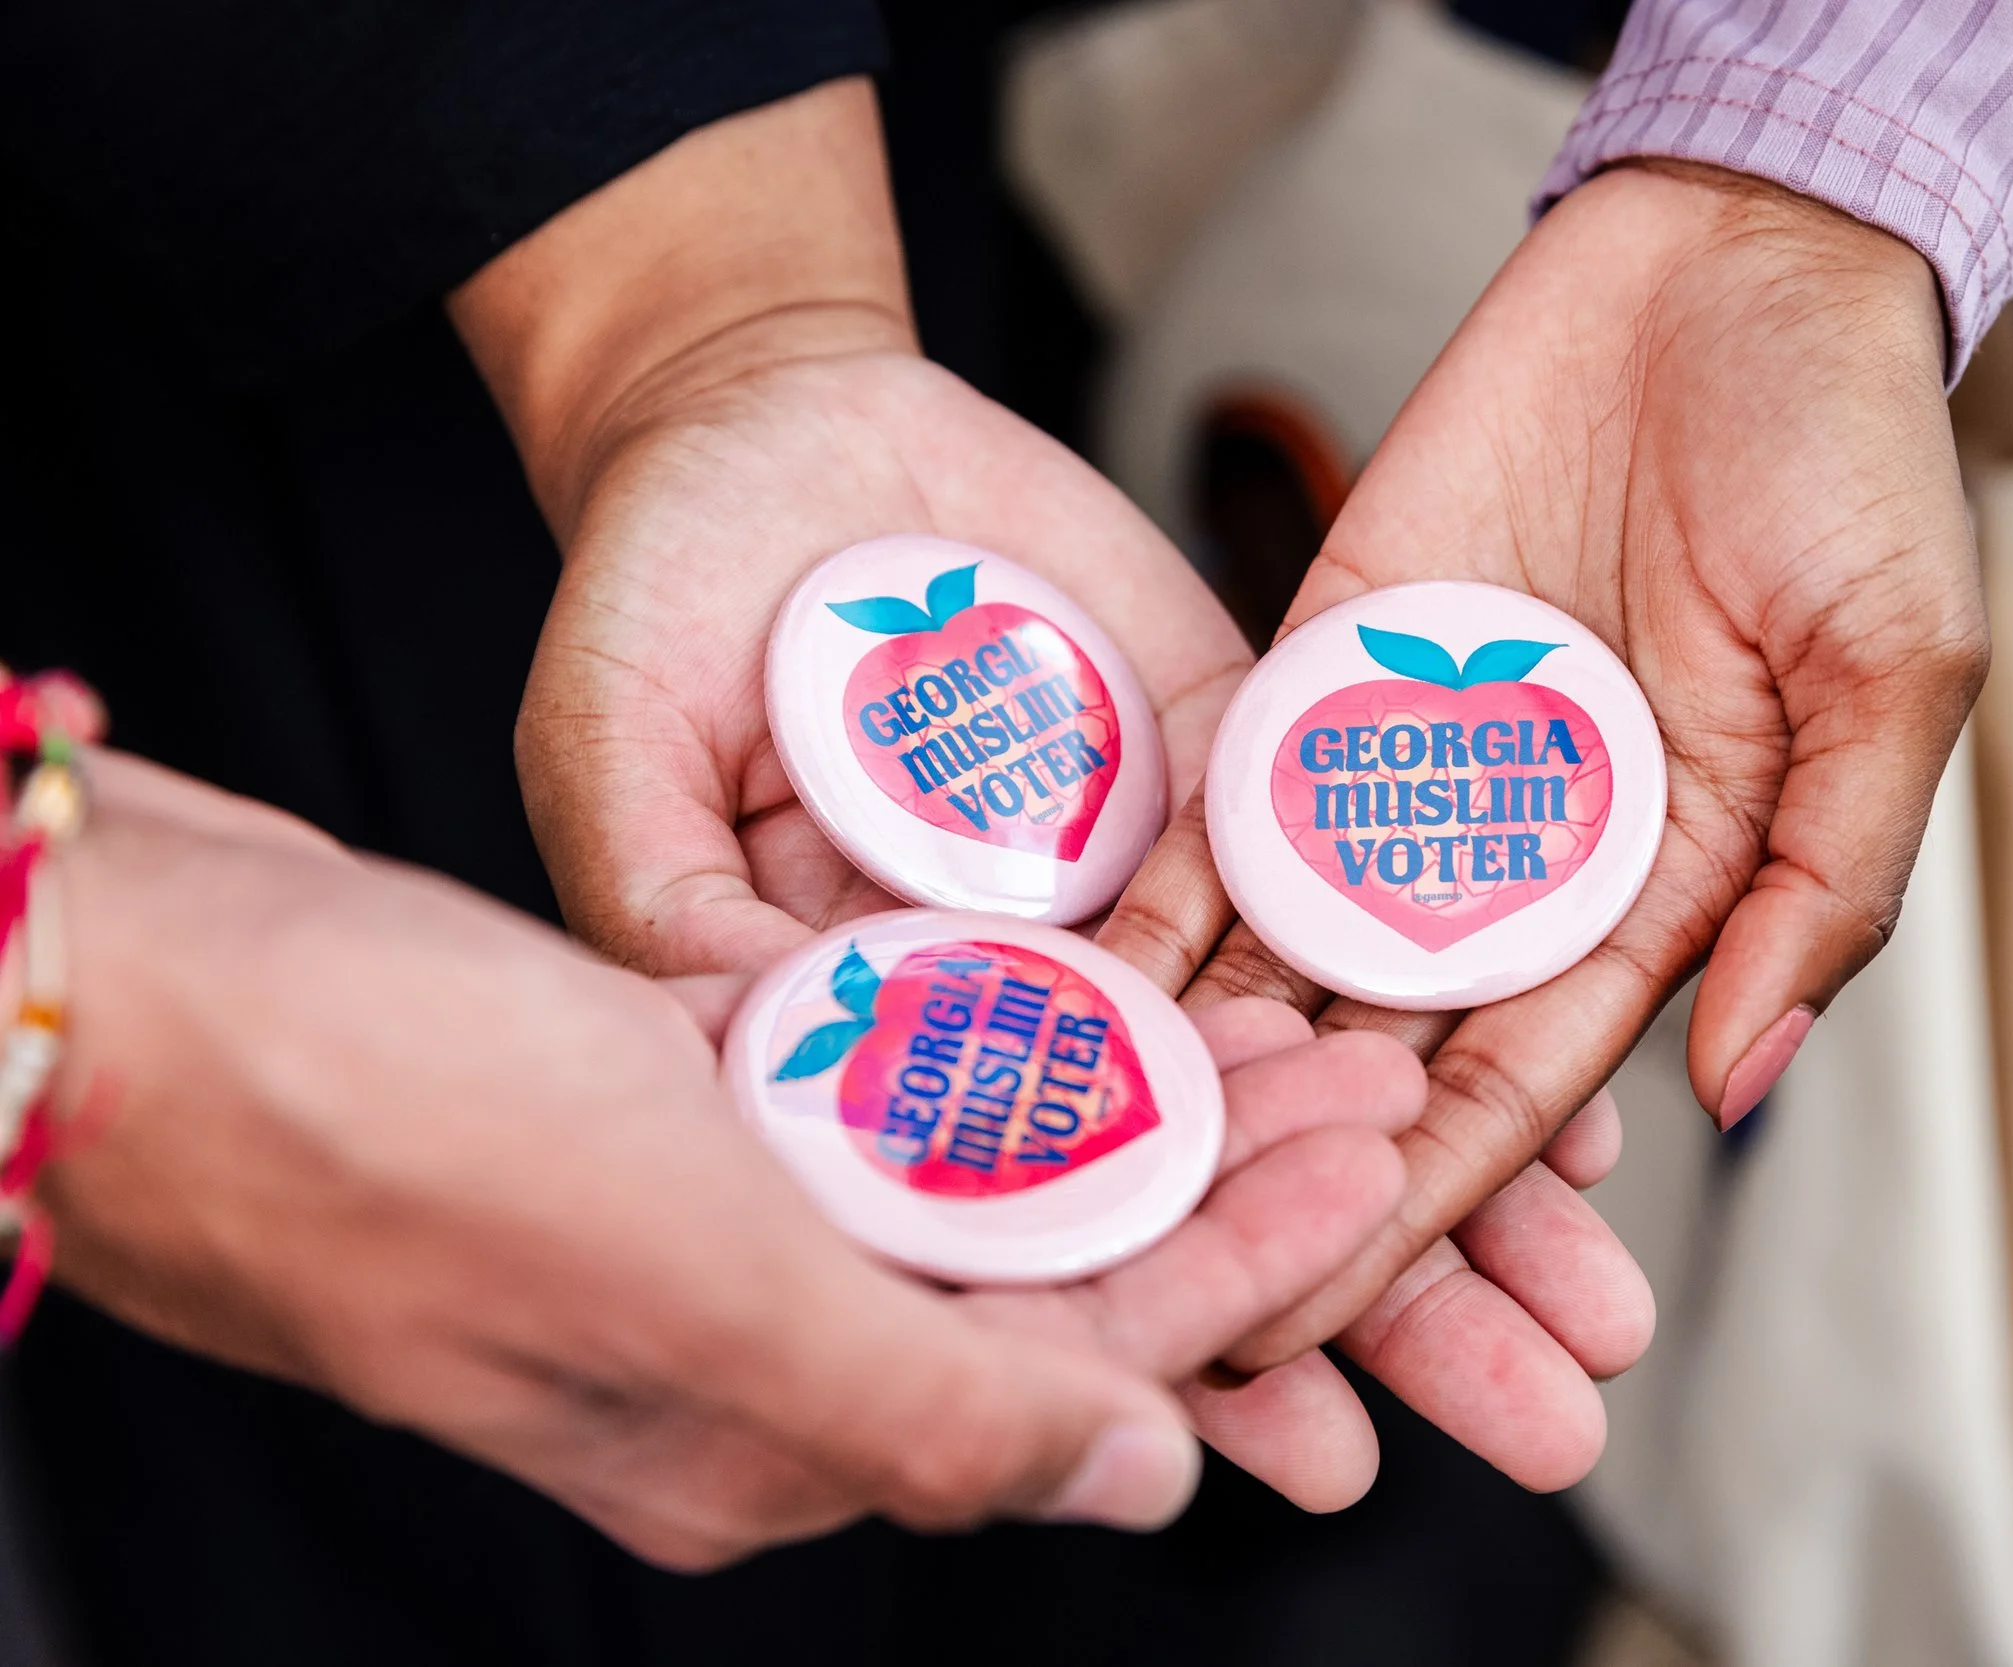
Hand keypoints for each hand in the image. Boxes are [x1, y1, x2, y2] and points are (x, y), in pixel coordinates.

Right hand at [42, 755, 1423, 1567]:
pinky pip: (897, 1069)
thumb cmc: (372, 1113)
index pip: (1076, 1355)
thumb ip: (921, 1395)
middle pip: (1063, 1262)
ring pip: (996, 1159)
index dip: (1252, 1263)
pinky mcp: (676, 1091)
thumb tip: (1143, 1487)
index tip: (1392, 1165)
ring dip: (1150, 1092)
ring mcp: (713, 1205)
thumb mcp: (677, 1265)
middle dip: (1238, 1179)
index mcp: (765, 1418)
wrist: (148, 977)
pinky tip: (1109, 972)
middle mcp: (752, 1329)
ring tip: (1299, 1017)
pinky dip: (1012, 1027)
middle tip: (1384, 1079)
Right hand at [451, 77, 1630, 1509]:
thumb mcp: (618, 749)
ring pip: (1312, 1081)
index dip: (1182, 1349)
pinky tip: (1582, 1079)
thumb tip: (752, 1066)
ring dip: (1464, 1197)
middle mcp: (1046, 1017)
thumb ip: (673, 914)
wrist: (776, 420)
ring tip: (1595, 1306)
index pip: (1052, 1243)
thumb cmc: (655, 592)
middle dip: (1383, 1313)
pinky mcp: (1231, 790)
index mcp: (901, 1060)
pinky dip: (1466, 988)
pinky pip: (1357, 902)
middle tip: (1537, 1418)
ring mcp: (1150, 910)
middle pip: (1222, 1198)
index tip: (1320, 1449)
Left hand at [1101, 161, 1985, 1485]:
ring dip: (1181, 1058)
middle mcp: (1507, 859)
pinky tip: (1051, 976)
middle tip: (1134, 1289)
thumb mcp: (1891, 681)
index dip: (1407, 1211)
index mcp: (1650, 892)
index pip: (1508, 1093)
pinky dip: (1148, 888)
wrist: (1727, 260)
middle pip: (1366, 1057)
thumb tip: (1739, 1086)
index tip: (1302, 1317)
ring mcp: (1400, 764)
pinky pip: (1223, 794)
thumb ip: (1825, 887)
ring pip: (1273, 950)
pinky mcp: (1317, 660)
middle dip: (1264, 1174)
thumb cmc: (1848, 459)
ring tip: (1068, 1158)